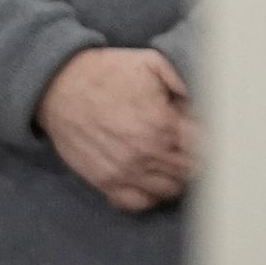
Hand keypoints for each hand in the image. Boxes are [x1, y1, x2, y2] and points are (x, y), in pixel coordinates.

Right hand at [37, 47, 194, 213]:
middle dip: (196, 157)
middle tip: (189, 143)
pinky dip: (148, 194)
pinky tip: (149, 177)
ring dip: (176, 176)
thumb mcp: (151, 62)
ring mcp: (124, 170)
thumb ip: (184, 81)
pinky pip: (137, 203)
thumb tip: (209, 101)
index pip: (207, 146)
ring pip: (170, 190)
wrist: (54, 87)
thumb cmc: (105, 73)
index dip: (210, 137)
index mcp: (162, 123)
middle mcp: (146, 152)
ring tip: (170, 158)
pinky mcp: (104, 181)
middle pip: (192, 171)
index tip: (203, 128)